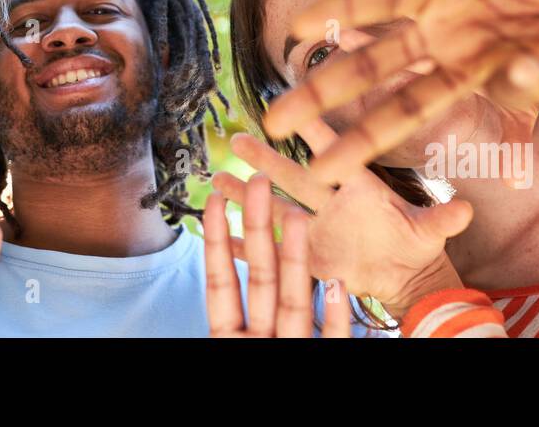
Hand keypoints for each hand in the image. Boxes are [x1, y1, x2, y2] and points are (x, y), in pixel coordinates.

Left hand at [203, 174, 349, 337]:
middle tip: (256, 179)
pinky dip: (335, 315)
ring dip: (296, 258)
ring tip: (298, 217)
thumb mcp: (225, 343)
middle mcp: (264, 337)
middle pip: (261, 276)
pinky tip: (336, 284)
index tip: (213, 198)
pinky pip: (333, 338)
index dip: (216, 241)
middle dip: (257, 226)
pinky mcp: (328, 360)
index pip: (220, 282)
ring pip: (295, 302)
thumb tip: (201, 276)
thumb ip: (219, 312)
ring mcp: (296, 345)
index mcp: (231, 336)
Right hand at [214, 118, 471, 318]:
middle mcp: (333, 199)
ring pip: (276, 206)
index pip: (334, 149)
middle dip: (264, 157)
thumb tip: (466, 209)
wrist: (405, 277)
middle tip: (237, 137)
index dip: (313, 127)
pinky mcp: (309, 253)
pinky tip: (221, 230)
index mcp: (361, 185)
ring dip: (248, 193)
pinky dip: (248, 240)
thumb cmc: (418, 245)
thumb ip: (443, 219)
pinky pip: (275, 245)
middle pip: (293, 174)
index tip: (290, 100)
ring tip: (216, 178)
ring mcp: (318, 226)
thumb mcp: (431, 231)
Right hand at [266, 0, 538, 183]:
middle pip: (372, 65)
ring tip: (322, 170)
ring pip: (403, 105)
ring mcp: (468, 64)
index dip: (339, 10)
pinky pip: (476, 103)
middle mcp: (442, 29)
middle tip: (277, 118)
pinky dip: (474, 106)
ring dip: (363, 137)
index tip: (296, 29)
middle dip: (323, 93)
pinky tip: (492, 89)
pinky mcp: (501, 90)